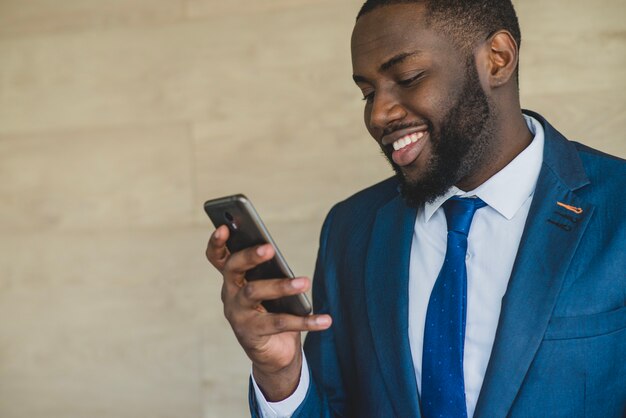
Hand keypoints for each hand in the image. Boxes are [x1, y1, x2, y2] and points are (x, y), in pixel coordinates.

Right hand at [206, 225, 331, 400]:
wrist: (273, 353)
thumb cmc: (272, 310)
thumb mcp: (270, 287)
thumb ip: (270, 269)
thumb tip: (276, 252)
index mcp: (233, 278)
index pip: (217, 257)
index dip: (217, 242)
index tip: (223, 226)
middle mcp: (229, 294)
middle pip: (233, 269)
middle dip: (250, 256)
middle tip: (269, 249)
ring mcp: (237, 314)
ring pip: (254, 293)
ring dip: (281, 285)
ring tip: (305, 281)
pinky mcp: (251, 334)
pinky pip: (280, 323)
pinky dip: (306, 321)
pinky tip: (325, 320)